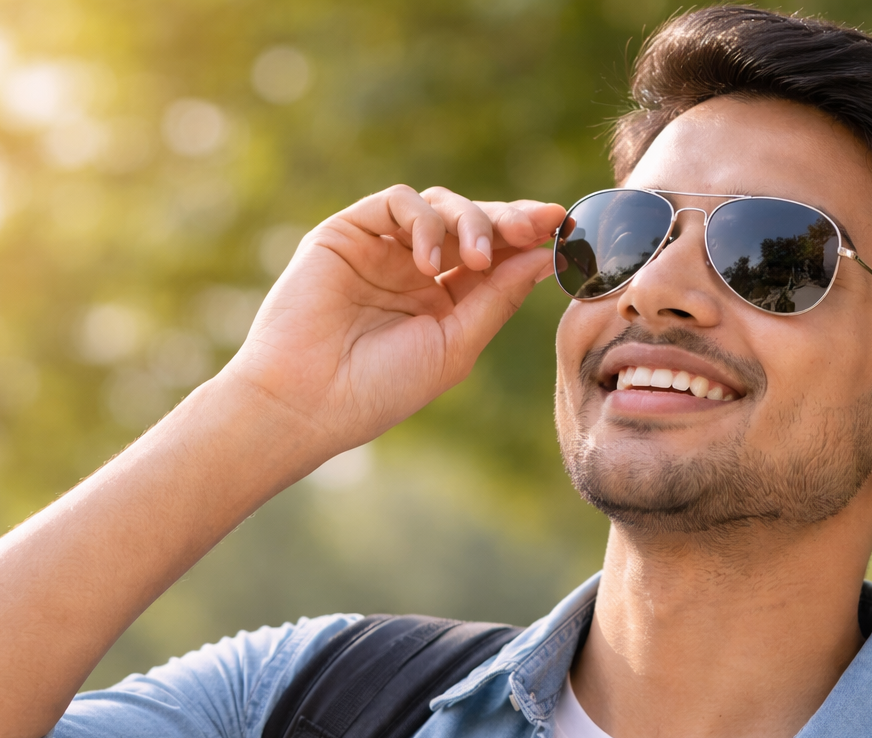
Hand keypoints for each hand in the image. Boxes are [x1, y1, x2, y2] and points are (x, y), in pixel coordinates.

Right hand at [222, 184, 565, 457]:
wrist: (308, 400)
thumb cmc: (380, 388)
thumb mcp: (455, 344)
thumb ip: (498, 297)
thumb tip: (545, 255)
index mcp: (444, 301)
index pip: (496, 257)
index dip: (528, 240)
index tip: (563, 229)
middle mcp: (414, 269)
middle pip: (474, 222)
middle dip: (510, 220)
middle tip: (537, 225)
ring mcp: (382, 248)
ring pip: (441, 205)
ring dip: (470, 222)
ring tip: (475, 259)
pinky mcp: (348, 232)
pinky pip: (398, 202)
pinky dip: (423, 221)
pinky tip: (428, 261)